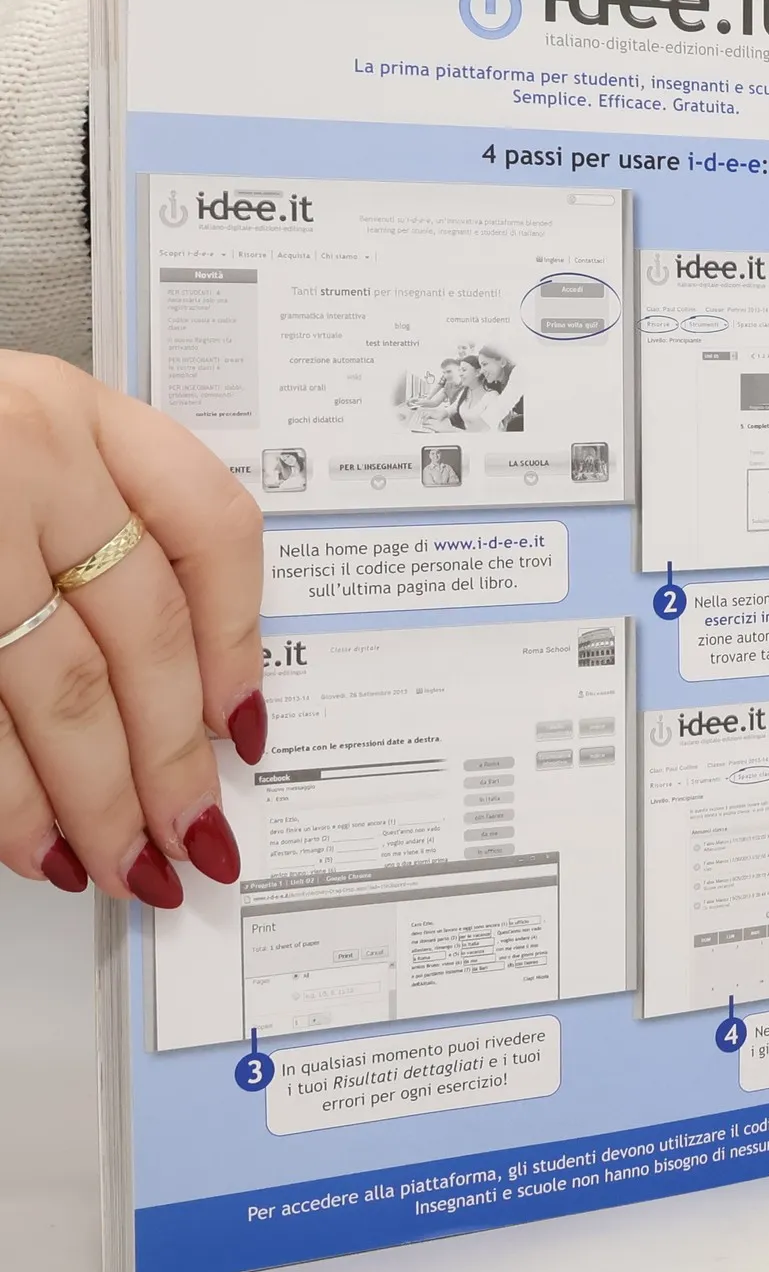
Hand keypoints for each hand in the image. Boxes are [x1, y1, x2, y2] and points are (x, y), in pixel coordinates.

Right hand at [0, 352, 264, 903]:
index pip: (212, 529)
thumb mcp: (18, 444)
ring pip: (56, 687)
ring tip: (120, 860)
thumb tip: (187, 690)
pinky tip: (26, 839)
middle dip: (170, 759)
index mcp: (73, 411)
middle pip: (143, 634)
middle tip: (193, 833)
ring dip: (93, 798)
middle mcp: (23, 455)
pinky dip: (3, 794)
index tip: (242, 726)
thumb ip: (95, 531)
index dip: (239, 644)